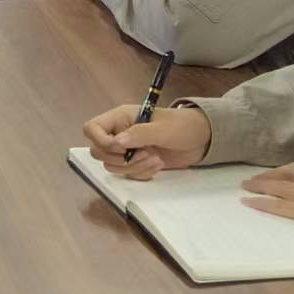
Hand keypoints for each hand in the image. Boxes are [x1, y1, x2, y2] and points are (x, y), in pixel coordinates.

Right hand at [83, 104, 210, 178]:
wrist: (201, 139)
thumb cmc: (182, 126)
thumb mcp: (163, 128)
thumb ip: (140, 134)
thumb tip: (117, 142)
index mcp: (120, 118)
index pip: (92, 128)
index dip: (100, 141)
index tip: (122, 148)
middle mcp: (119, 134)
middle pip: (98, 151)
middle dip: (119, 159)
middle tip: (142, 154)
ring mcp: (127, 150)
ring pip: (113, 166)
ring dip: (133, 167)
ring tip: (155, 160)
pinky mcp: (136, 163)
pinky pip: (127, 174)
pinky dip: (141, 174)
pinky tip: (157, 166)